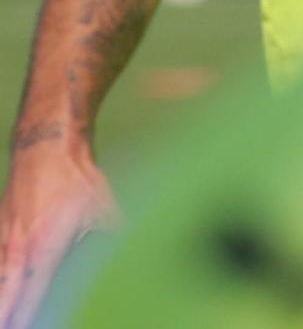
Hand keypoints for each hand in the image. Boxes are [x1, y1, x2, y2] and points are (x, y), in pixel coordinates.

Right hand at [0, 132, 117, 326]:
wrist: (45, 147)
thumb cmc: (76, 181)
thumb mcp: (104, 210)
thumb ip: (112, 239)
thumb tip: (133, 255)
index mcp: (44, 248)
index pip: (32, 294)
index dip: (26, 317)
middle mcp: (17, 249)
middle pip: (4, 293)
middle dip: (6, 316)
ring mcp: (3, 240)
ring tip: (5, 321)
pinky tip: (1, 292)